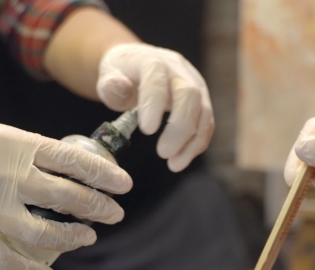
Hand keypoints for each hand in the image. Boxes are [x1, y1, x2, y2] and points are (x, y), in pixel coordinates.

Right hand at [0, 115, 132, 269]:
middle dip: (98, 207)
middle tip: (114, 213)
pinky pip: (8, 260)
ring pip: (44, 232)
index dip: (104, 174)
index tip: (125, 185)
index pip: (72, 160)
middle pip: (66, 197)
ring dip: (73, 237)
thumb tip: (75, 171)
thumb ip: (33, 153)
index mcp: (16, 144)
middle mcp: (6, 176)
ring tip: (88, 236)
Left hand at [97, 43, 213, 171]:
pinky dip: (196, 144)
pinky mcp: (202, 102)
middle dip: (179, 127)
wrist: (138, 65)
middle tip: (162, 153)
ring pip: (203, 112)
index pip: (158, 79)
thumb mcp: (108, 75)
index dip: (155, 103)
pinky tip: (180, 160)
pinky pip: (206, 124)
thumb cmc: (122, 74)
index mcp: (153, 61)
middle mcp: (179, 70)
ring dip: (191, 142)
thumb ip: (110, 83)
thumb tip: (116, 87)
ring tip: (174, 164)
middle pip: (189, 95)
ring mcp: (195, 85)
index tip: (147, 130)